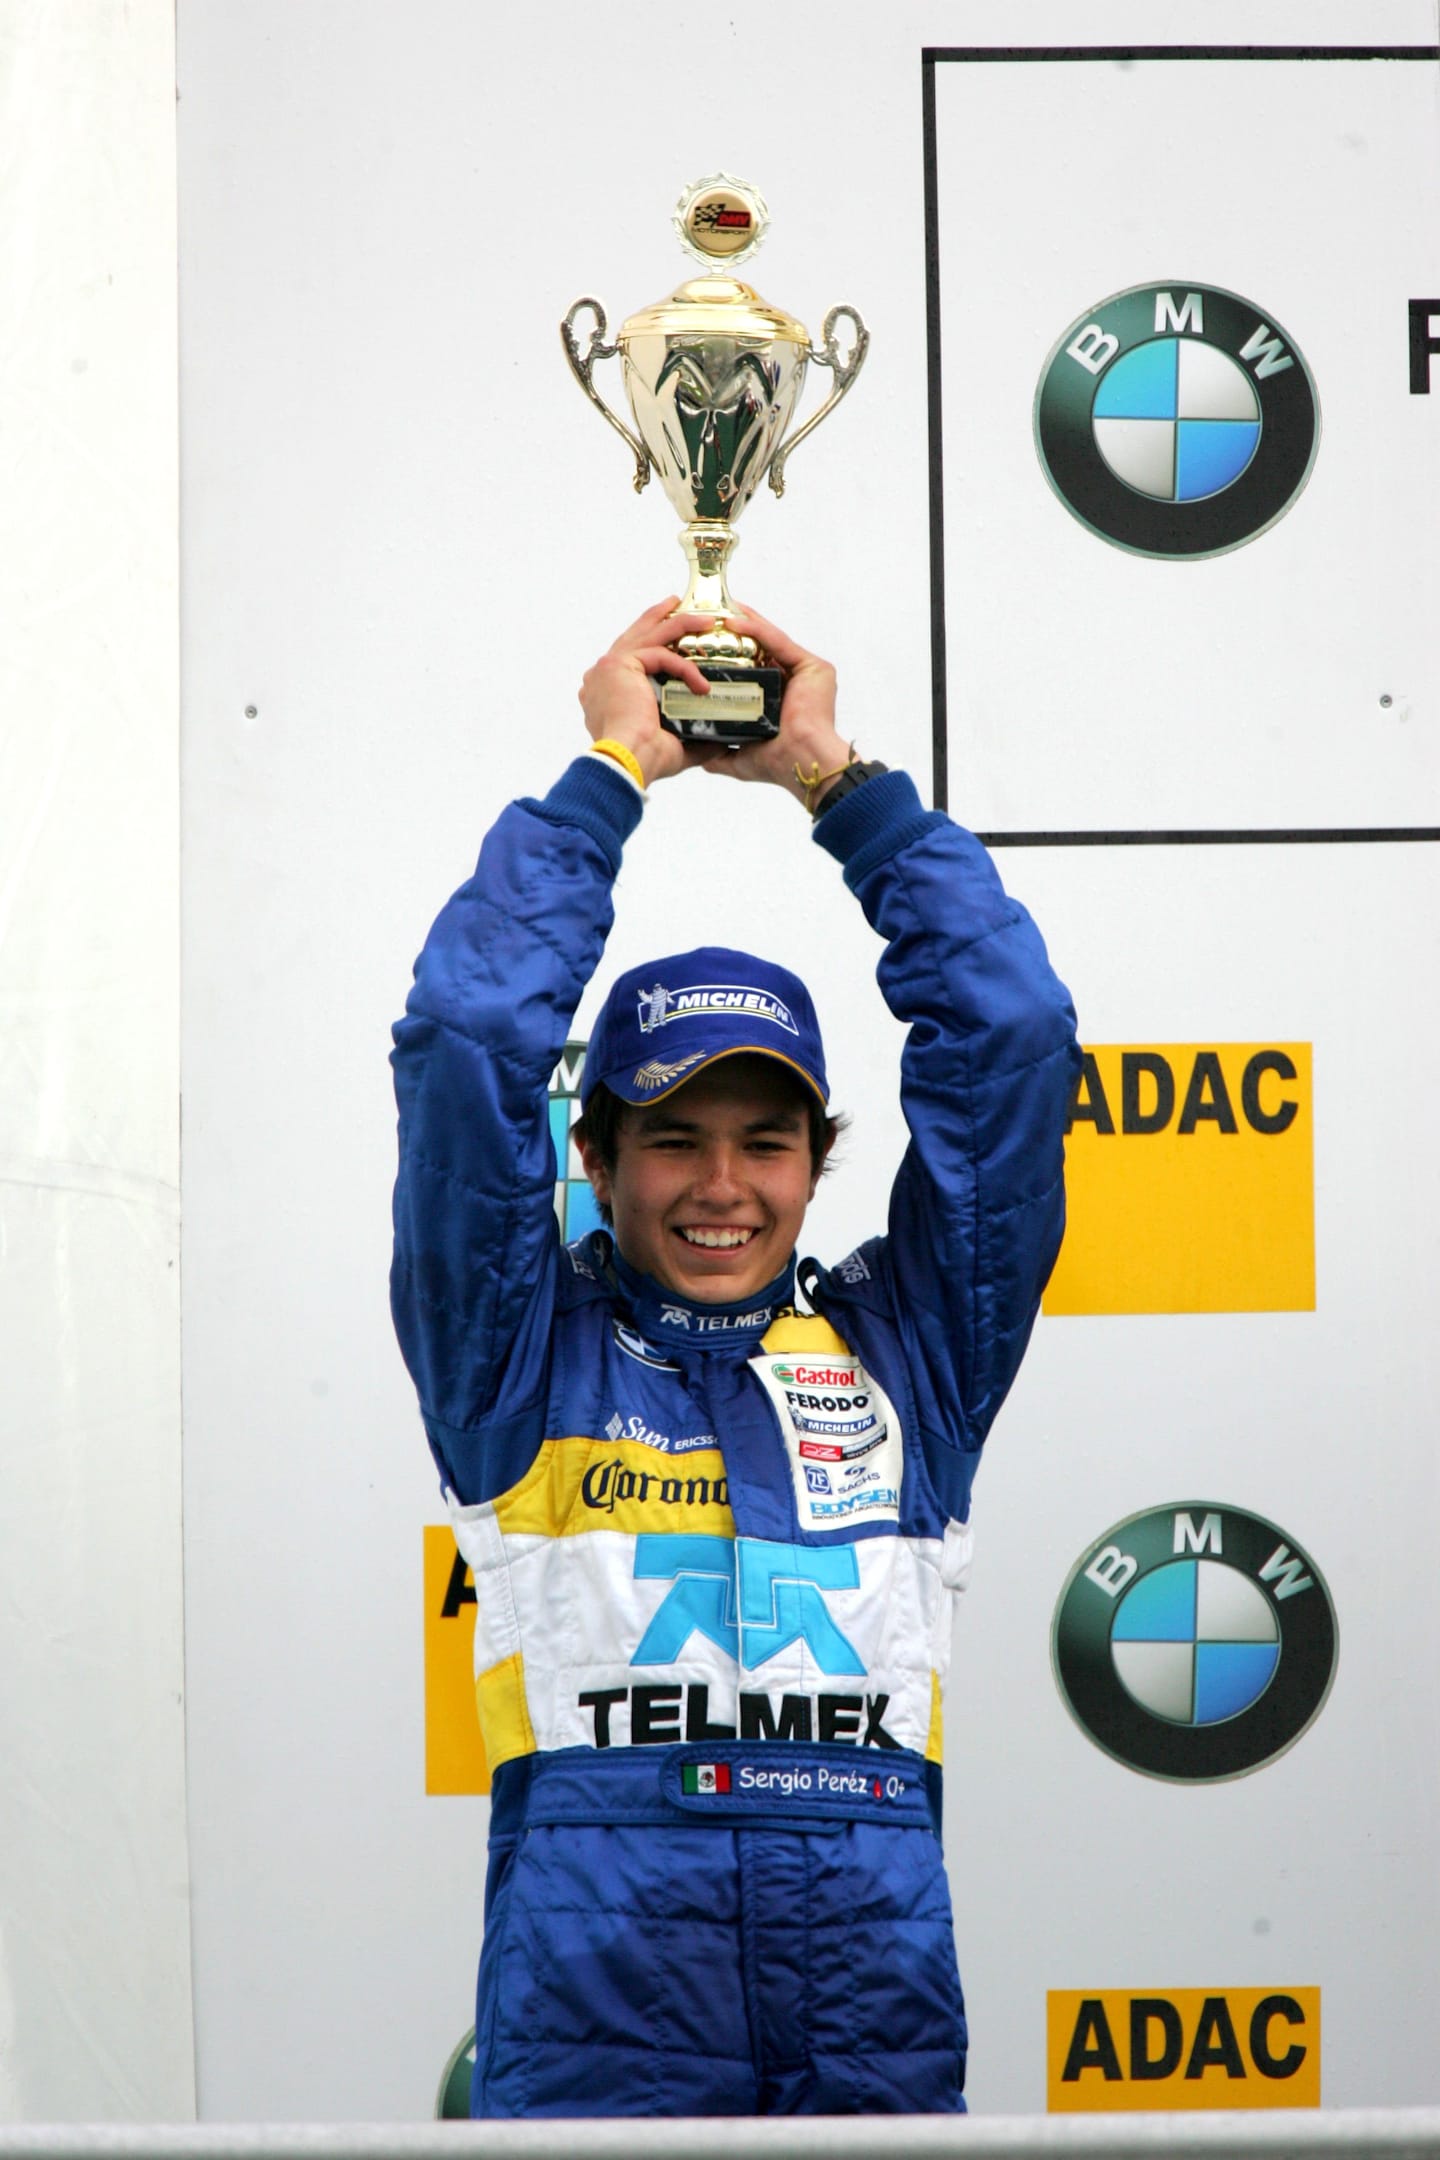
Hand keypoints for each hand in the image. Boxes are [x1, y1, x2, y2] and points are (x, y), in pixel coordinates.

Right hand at [578, 599, 724, 786]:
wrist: (628, 762)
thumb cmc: (644, 759)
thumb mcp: (672, 743)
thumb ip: (693, 734)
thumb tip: (720, 738)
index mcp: (606, 693)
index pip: (631, 659)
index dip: (652, 647)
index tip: (672, 643)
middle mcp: (602, 676)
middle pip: (635, 636)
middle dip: (660, 619)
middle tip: (678, 606)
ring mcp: (609, 668)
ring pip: (649, 635)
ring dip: (680, 625)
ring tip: (707, 620)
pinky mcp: (620, 664)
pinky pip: (660, 654)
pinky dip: (684, 667)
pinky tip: (702, 684)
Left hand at [700, 605, 855, 810]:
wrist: (800, 762)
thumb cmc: (777, 764)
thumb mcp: (739, 758)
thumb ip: (720, 752)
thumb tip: (698, 752)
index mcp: (779, 699)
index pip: (751, 669)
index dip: (728, 654)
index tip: (703, 643)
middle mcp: (794, 682)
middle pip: (760, 649)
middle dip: (734, 633)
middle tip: (708, 618)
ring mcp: (806, 673)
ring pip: (769, 640)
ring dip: (743, 623)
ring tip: (717, 611)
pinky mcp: (813, 667)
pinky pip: (779, 642)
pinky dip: (757, 629)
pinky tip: (734, 620)